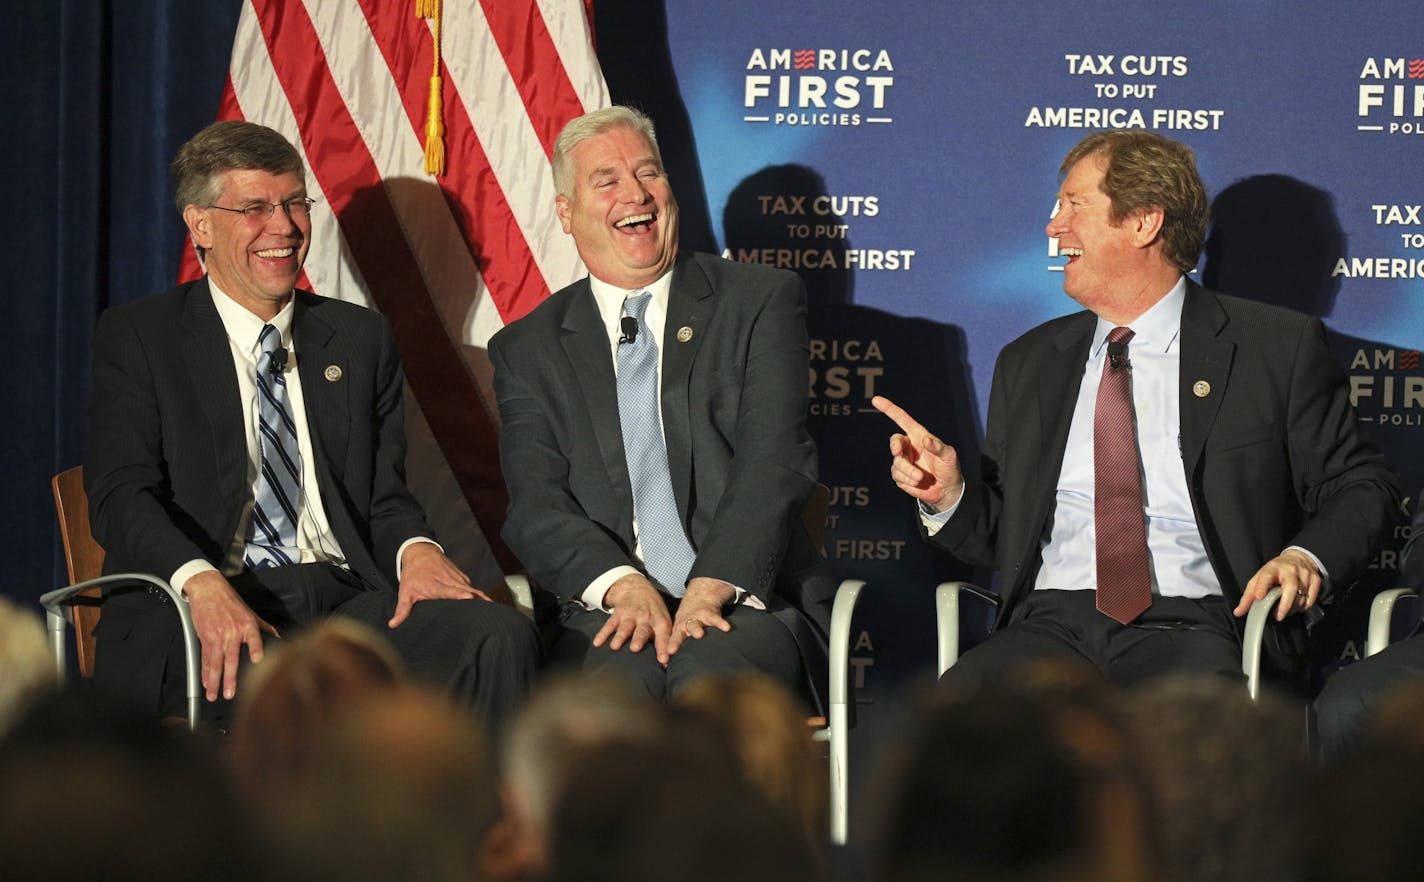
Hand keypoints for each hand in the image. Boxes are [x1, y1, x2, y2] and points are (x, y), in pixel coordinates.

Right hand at [182, 570, 278, 701]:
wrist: (209, 590)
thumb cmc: (231, 602)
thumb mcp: (251, 613)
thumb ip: (265, 627)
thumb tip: (280, 638)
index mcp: (247, 625)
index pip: (254, 638)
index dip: (256, 648)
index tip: (257, 660)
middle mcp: (233, 631)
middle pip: (231, 658)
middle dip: (229, 678)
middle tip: (229, 694)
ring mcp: (217, 635)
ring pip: (215, 662)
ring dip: (214, 680)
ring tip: (214, 695)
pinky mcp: (205, 637)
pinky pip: (205, 658)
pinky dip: (205, 672)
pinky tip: (206, 683)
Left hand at [391, 541, 489, 627]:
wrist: (421, 552)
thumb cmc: (413, 574)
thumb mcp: (405, 591)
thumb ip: (402, 609)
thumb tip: (393, 624)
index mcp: (436, 585)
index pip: (450, 590)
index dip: (460, 594)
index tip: (469, 597)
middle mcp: (450, 580)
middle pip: (468, 590)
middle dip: (480, 600)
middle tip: (492, 613)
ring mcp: (458, 578)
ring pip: (474, 589)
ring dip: (483, 599)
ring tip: (495, 613)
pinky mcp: (462, 577)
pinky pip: (473, 587)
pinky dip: (480, 596)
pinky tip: (487, 606)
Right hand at [596, 574, 672, 662]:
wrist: (637, 588)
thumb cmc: (653, 611)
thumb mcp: (663, 620)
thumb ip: (665, 641)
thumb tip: (665, 664)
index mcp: (659, 622)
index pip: (663, 637)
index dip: (663, 648)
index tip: (663, 660)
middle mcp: (645, 619)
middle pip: (642, 631)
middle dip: (638, 639)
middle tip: (635, 649)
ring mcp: (630, 616)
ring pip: (625, 627)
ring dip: (620, 637)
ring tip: (614, 647)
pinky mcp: (618, 614)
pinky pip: (609, 624)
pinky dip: (603, 634)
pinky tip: (597, 643)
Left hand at [667, 577, 735, 655]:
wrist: (700, 598)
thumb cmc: (690, 621)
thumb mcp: (681, 631)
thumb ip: (678, 645)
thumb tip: (667, 666)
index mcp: (678, 631)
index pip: (670, 643)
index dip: (665, 651)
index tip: (663, 660)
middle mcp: (685, 626)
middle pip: (679, 635)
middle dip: (675, 642)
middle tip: (672, 650)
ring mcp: (697, 619)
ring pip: (695, 625)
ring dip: (695, 630)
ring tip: (699, 635)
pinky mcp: (709, 614)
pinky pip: (715, 619)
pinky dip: (720, 623)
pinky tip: (726, 628)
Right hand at [872, 395, 963, 511]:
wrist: (946, 490)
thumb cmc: (949, 468)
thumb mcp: (949, 455)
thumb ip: (938, 447)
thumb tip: (925, 439)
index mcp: (918, 436)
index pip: (902, 419)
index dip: (889, 409)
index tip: (876, 400)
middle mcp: (909, 447)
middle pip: (894, 441)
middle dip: (895, 446)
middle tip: (897, 452)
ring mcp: (904, 461)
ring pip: (896, 462)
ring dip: (908, 470)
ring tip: (921, 477)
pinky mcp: (901, 476)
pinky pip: (897, 475)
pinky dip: (907, 480)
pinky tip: (917, 482)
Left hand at [1233, 549, 1322, 620]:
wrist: (1299, 558)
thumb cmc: (1276, 571)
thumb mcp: (1259, 578)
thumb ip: (1248, 596)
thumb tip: (1238, 612)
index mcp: (1272, 568)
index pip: (1266, 576)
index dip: (1262, 586)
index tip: (1259, 597)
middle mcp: (1290, 570)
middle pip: (1291, 588)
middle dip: (1285, 604)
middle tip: (1278, 616)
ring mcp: (1305, 574)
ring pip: (1302, 596)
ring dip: (1293, 608)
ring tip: (1285, 611)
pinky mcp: (1316, 579)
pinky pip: (1312, 598)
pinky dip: (1304, 606)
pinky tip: (1297, 606)